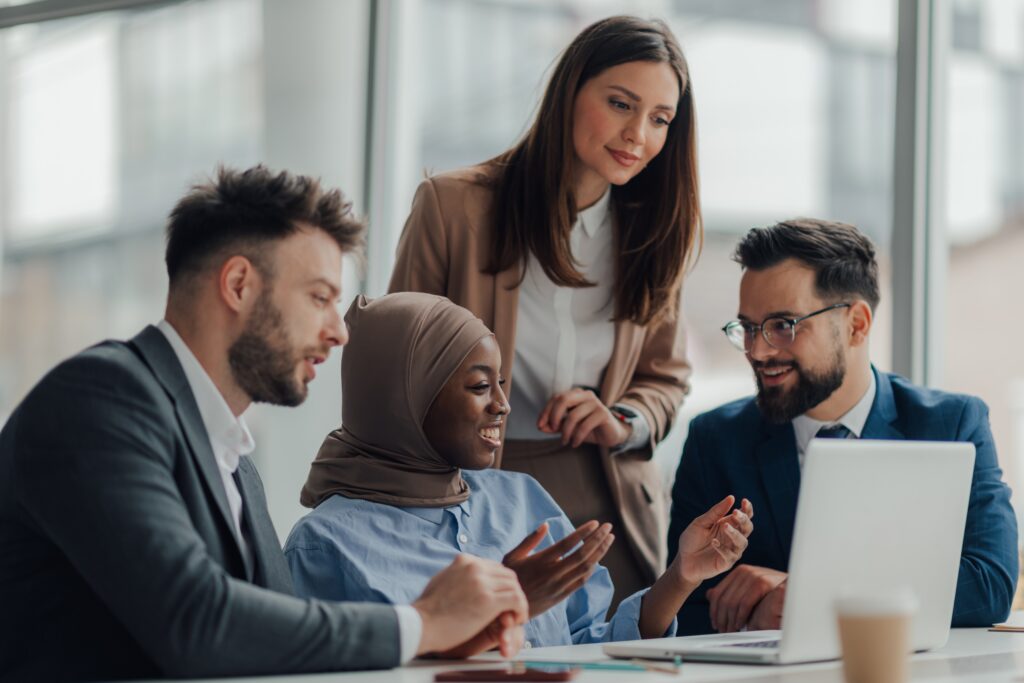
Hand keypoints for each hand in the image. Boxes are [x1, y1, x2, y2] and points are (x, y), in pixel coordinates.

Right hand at [413, 554, 527, 655]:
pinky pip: (517, 600)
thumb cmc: (428, 611)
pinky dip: (521, 610)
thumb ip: (457, 575)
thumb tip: (464, 578)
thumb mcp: (442, 580)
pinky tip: (516, 620)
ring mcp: (482, 582)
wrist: (420, 624)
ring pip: (515, 586)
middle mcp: (475, 567)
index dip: (501, 585)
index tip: (502, 599)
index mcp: (464, 561)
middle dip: (512, 592)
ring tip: (515, 617)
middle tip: (511, 609)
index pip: (494, 567)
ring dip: (518, 602)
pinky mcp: (488, 600)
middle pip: (507, 575)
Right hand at [503, 520, 613, 616]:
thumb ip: (530, 540)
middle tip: (608, 527)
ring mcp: (559, 586)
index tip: (595, 523)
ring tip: (609, 540)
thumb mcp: (513, 556)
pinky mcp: (561, 596)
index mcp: (541, 560)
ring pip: (585, 568)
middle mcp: (552, 573)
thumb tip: (545, 525)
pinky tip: (597, 559)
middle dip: (598, 539)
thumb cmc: (509, 578)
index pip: (568, 544)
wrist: (506, 609)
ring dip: (600, 553)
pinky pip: (581, 581)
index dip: (583, 532)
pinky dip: (591, 569)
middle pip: (582, 555)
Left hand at [537, 388, 628, 447]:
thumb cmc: (589, 428)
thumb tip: (540, 427)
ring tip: (565, 442)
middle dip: (554, 416)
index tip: (539, 425)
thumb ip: (555, 426)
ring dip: (566, 431)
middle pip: (563, 400)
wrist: (611, 435)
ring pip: (573, 415)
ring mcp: (596, 403)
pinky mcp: (603, 414)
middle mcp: (586, 395)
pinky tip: (575, 443)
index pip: (556, 398)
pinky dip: (577, 437)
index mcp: (576, 394)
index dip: (546, 411)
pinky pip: (584, 425)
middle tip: (552, 430)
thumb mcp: (569, 427)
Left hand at [673, 496, 752, 585]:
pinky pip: (730, 556)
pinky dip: (723, 548)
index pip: (744, 516)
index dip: (747, 509)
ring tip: (725, 526)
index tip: (744, 501)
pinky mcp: (725, 563)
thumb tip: (731, 497)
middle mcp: (733, 538)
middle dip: (744, 520)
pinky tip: (714, 542)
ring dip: (735, 533)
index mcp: (728, 525)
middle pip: (747, 528)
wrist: (683, 561)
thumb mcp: (701, 523)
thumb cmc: (692, 540)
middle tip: (736, 513)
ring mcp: (731, 551)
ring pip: (742, 542)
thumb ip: (715, 512)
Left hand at [706, 565, 785, 632]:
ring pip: (732, 602)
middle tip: (722, 631)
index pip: (717, 592)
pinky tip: (740, 626)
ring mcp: (753, 575)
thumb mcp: (749, 590)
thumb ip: (731, 591)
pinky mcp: (762, 583)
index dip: (714, 611)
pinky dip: (740, 617)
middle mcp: (744, 571)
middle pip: (723, 599)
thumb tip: (709, 595)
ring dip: (730, 621)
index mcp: (739, 572)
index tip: (715, 623)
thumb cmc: (773, 594)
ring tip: (731, 631)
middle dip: (721, 618)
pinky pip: (745, 604)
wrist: (796, 590)